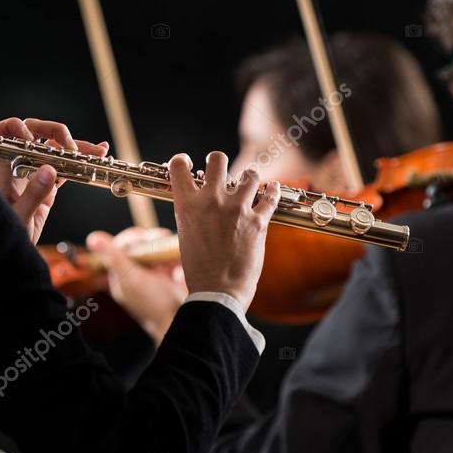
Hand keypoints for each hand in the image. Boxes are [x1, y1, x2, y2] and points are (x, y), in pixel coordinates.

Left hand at [0, 117, 107, 243]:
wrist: (11, 258)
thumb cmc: (6, 239)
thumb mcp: (20, 219)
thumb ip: (33, 195)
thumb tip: (48, 169)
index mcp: (3, 171)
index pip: (0, 136)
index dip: (14, 129)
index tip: (31, 138)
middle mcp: (18, 167)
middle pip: (31, 132)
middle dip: (52, 131)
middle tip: (69, 145)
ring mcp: (34, 173)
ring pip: (53, 148)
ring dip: (75, 146)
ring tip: (95, 151)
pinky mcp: (48, 185)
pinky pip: (64, 166)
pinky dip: (81, 160)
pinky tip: (97, 154)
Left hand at [86, 227, 186, 343]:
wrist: (183, 321)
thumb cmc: (154, 306)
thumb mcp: (131, 279)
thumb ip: (114, 257)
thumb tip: (93, 238)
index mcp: (122, 273)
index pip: (122, 245)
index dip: (131, 239)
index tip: (141, 239)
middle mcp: (139, 270)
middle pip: (142, 242)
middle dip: (152, 240)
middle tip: (159, 242)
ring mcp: (157, 269)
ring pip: (160, 244)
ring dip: (165, 248)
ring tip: (170, 260)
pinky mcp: (175, 270)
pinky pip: (174, 254)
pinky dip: (176, 258)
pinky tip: (178, 271)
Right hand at [169, 151, 279, 307]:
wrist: (218, 292)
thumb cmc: (199, 270)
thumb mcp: (185, 236)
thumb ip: (192, 213)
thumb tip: (199, 202)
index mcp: (187, 205)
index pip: (178, 166)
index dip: (183, 160)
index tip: (189, 165)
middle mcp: (211, 201)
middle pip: (217, 159)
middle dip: (219, 161)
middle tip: (222, 172)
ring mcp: (236, 209)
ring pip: (249, 174)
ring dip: (249, 177)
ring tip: (249, 183)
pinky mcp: (258, 221)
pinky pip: (271, 196)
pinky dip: (274, 191)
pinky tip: (273, 189)